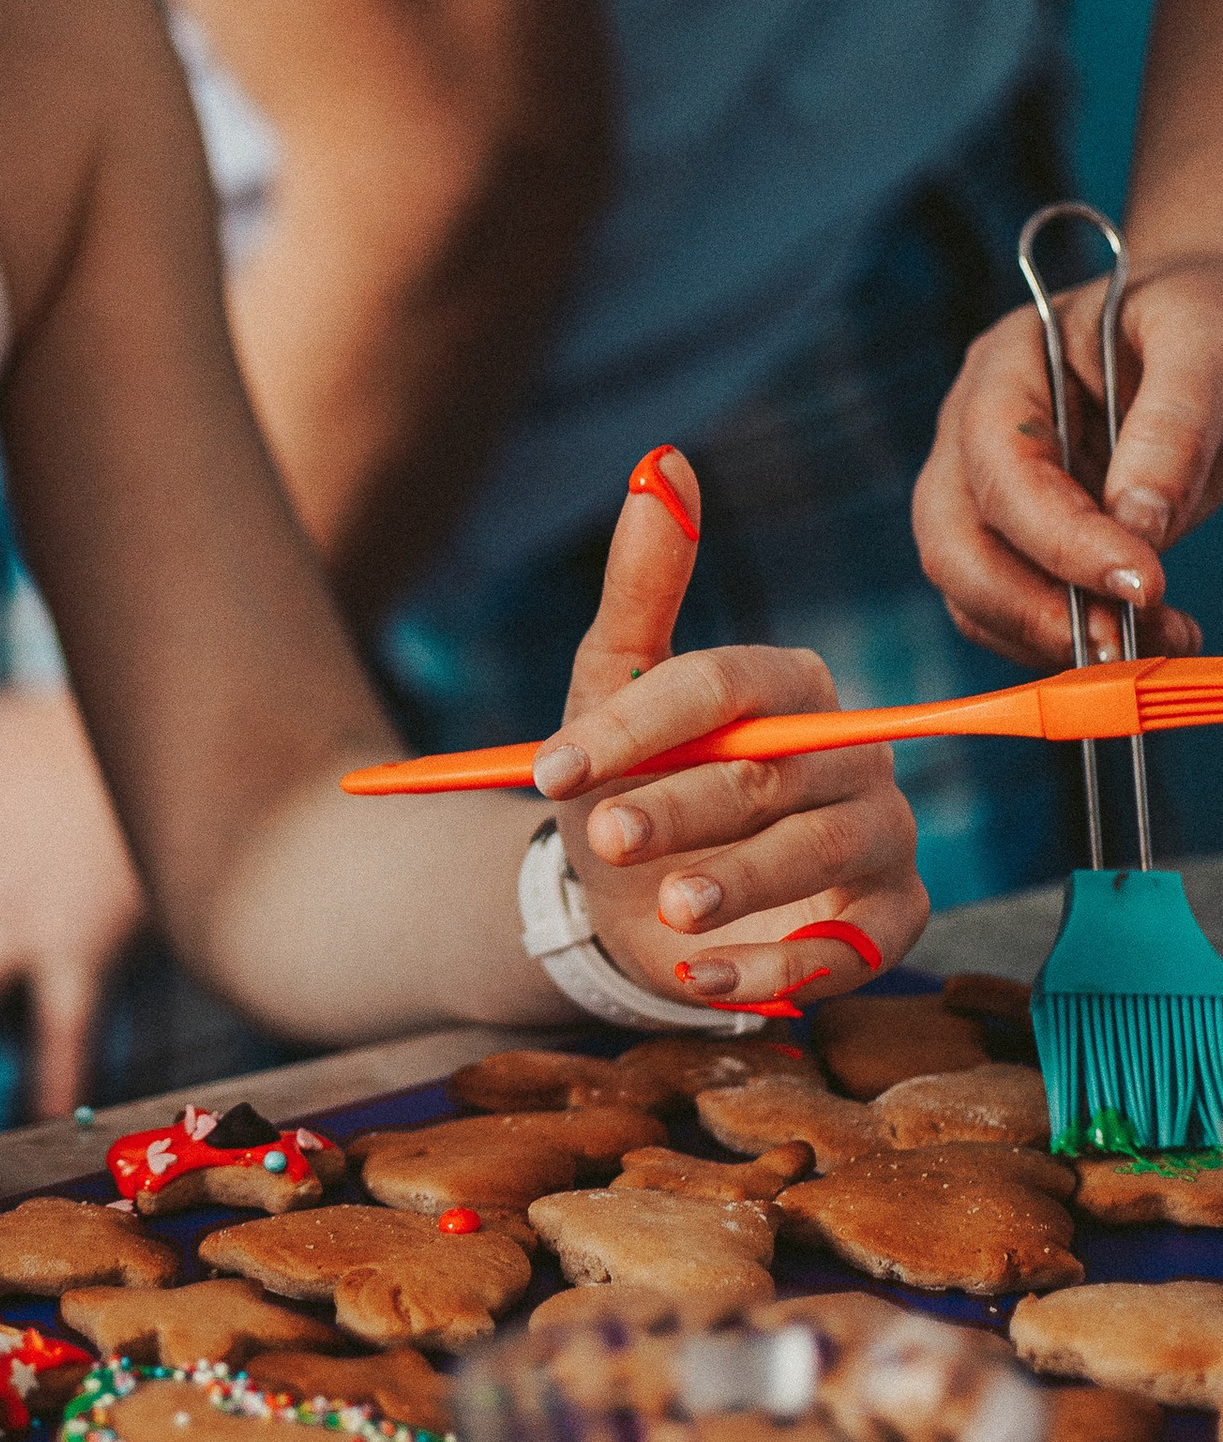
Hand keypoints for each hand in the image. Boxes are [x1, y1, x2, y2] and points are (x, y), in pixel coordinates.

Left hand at [531, 448, 926, 1014]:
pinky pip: (855, 944)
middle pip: (772, 770)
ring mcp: (880, 837)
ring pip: (819, 852)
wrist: (640, 913)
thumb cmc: (635, 786)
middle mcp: (853, 752)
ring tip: (670, 909)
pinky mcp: (889, 921)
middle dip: (681, 803)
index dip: (638, 723)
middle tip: (607, 835)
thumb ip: (641, 587)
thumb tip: (661, 460)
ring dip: (737, 883)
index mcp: (791, 685)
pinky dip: (782, 970)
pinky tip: (708, 981)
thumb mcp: (612, 693)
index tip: (553, 767)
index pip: (727, 684)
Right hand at [913, 268, 1220, 664]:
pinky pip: (1009, 611)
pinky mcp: (1018, 539)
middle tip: (1122, 642)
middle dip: (1031, 608)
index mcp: (1007, 366)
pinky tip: (1139, 636)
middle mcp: (973, 432)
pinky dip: (1064, 640)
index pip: (1002, 467)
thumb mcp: (1203, 340)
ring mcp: (985, 490)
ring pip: (970, 589)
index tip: (1143, 584)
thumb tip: (1139, 528)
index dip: (1061, 539)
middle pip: (953, 541)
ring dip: (1049, 637)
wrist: (1197, 333)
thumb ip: (1174, 425)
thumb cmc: (1198, 316)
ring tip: (1151, 642)